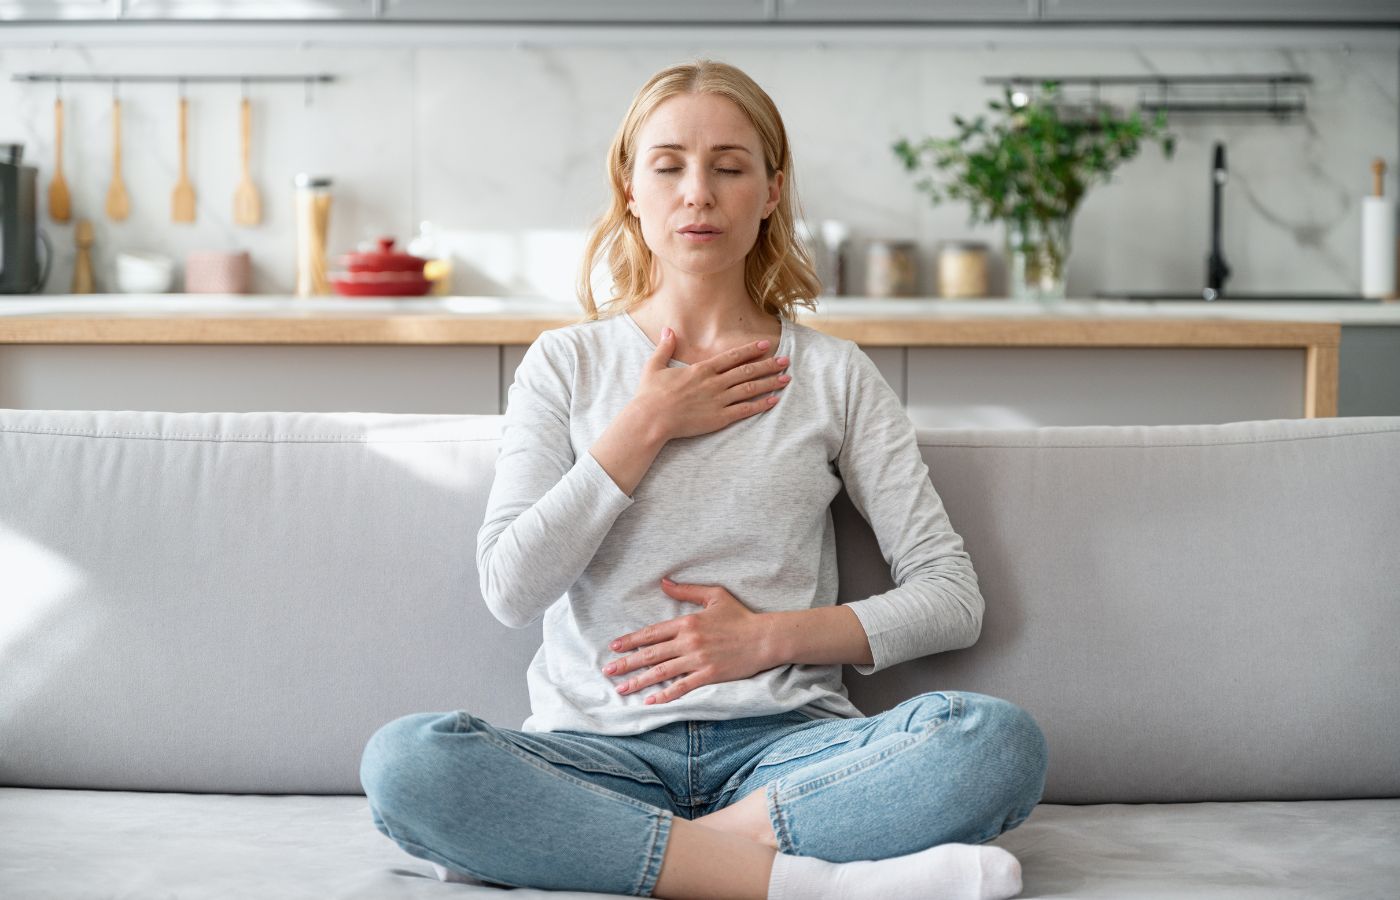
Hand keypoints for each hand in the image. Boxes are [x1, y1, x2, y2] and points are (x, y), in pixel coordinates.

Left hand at [602, 578, 774, 704]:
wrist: (764, 638)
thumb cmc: (740, 616)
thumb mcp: (714, 596)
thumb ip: (686, 591)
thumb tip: (663, 582)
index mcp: (687, 622)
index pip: (652, 632)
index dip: (631, 640)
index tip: (614, 647)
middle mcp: (688, 642)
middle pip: (651, 654)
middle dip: (627, 663)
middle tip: (608, 671)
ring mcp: (698, 660)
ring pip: (661, 672)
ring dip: (639, 681)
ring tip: (621, 688)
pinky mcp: (709, 675)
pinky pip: (682, 687)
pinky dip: (665, 695)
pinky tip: (650, 701)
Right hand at [632, 327, 790, 442]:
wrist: (651, 419)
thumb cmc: (650, 395)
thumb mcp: (654, 366)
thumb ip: (665, 347)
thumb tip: (668, 329)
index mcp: (702, 369)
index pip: (732, 357)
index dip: (751, 350)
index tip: (766, 345)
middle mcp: (714, 383)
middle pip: (747, 370)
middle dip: (769, 364)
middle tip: (786, 361)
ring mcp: (718, 401)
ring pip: (750, 388)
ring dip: (770, 382)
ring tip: (786, 378)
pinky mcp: (719, 418)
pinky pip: (745, 410)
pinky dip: (761, 404)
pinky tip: (774, 400)